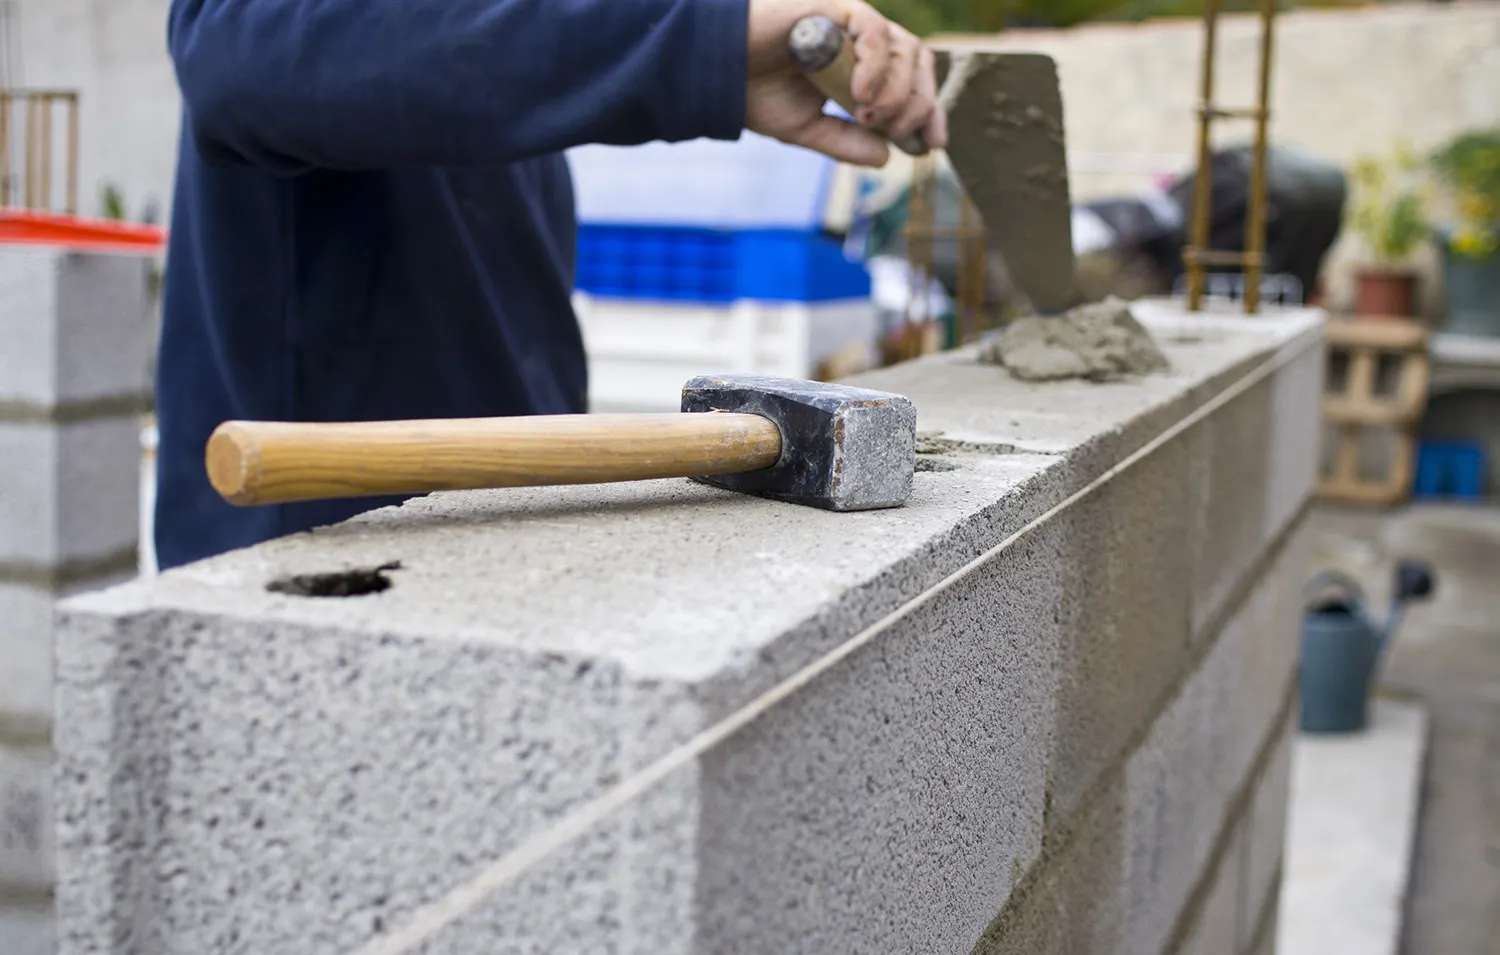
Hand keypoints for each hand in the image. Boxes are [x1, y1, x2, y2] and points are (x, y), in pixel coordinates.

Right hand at [745, 0, 946, 166]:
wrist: (716, 72)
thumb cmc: (755, 93)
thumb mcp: (808, 129)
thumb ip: (846, 141)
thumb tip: (886, 158)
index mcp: (860, 68)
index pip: (912, 81)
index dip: (929, 110)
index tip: (932, 143)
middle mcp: (861, 43)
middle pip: (918, 62)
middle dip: (919, 103)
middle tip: (899, 133)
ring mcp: (850, 24)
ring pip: (904, 48)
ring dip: (898, 90)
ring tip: (871, 117)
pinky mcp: (835, 8)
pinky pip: (874, 31)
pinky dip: (877, 66)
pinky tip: (862, 95)